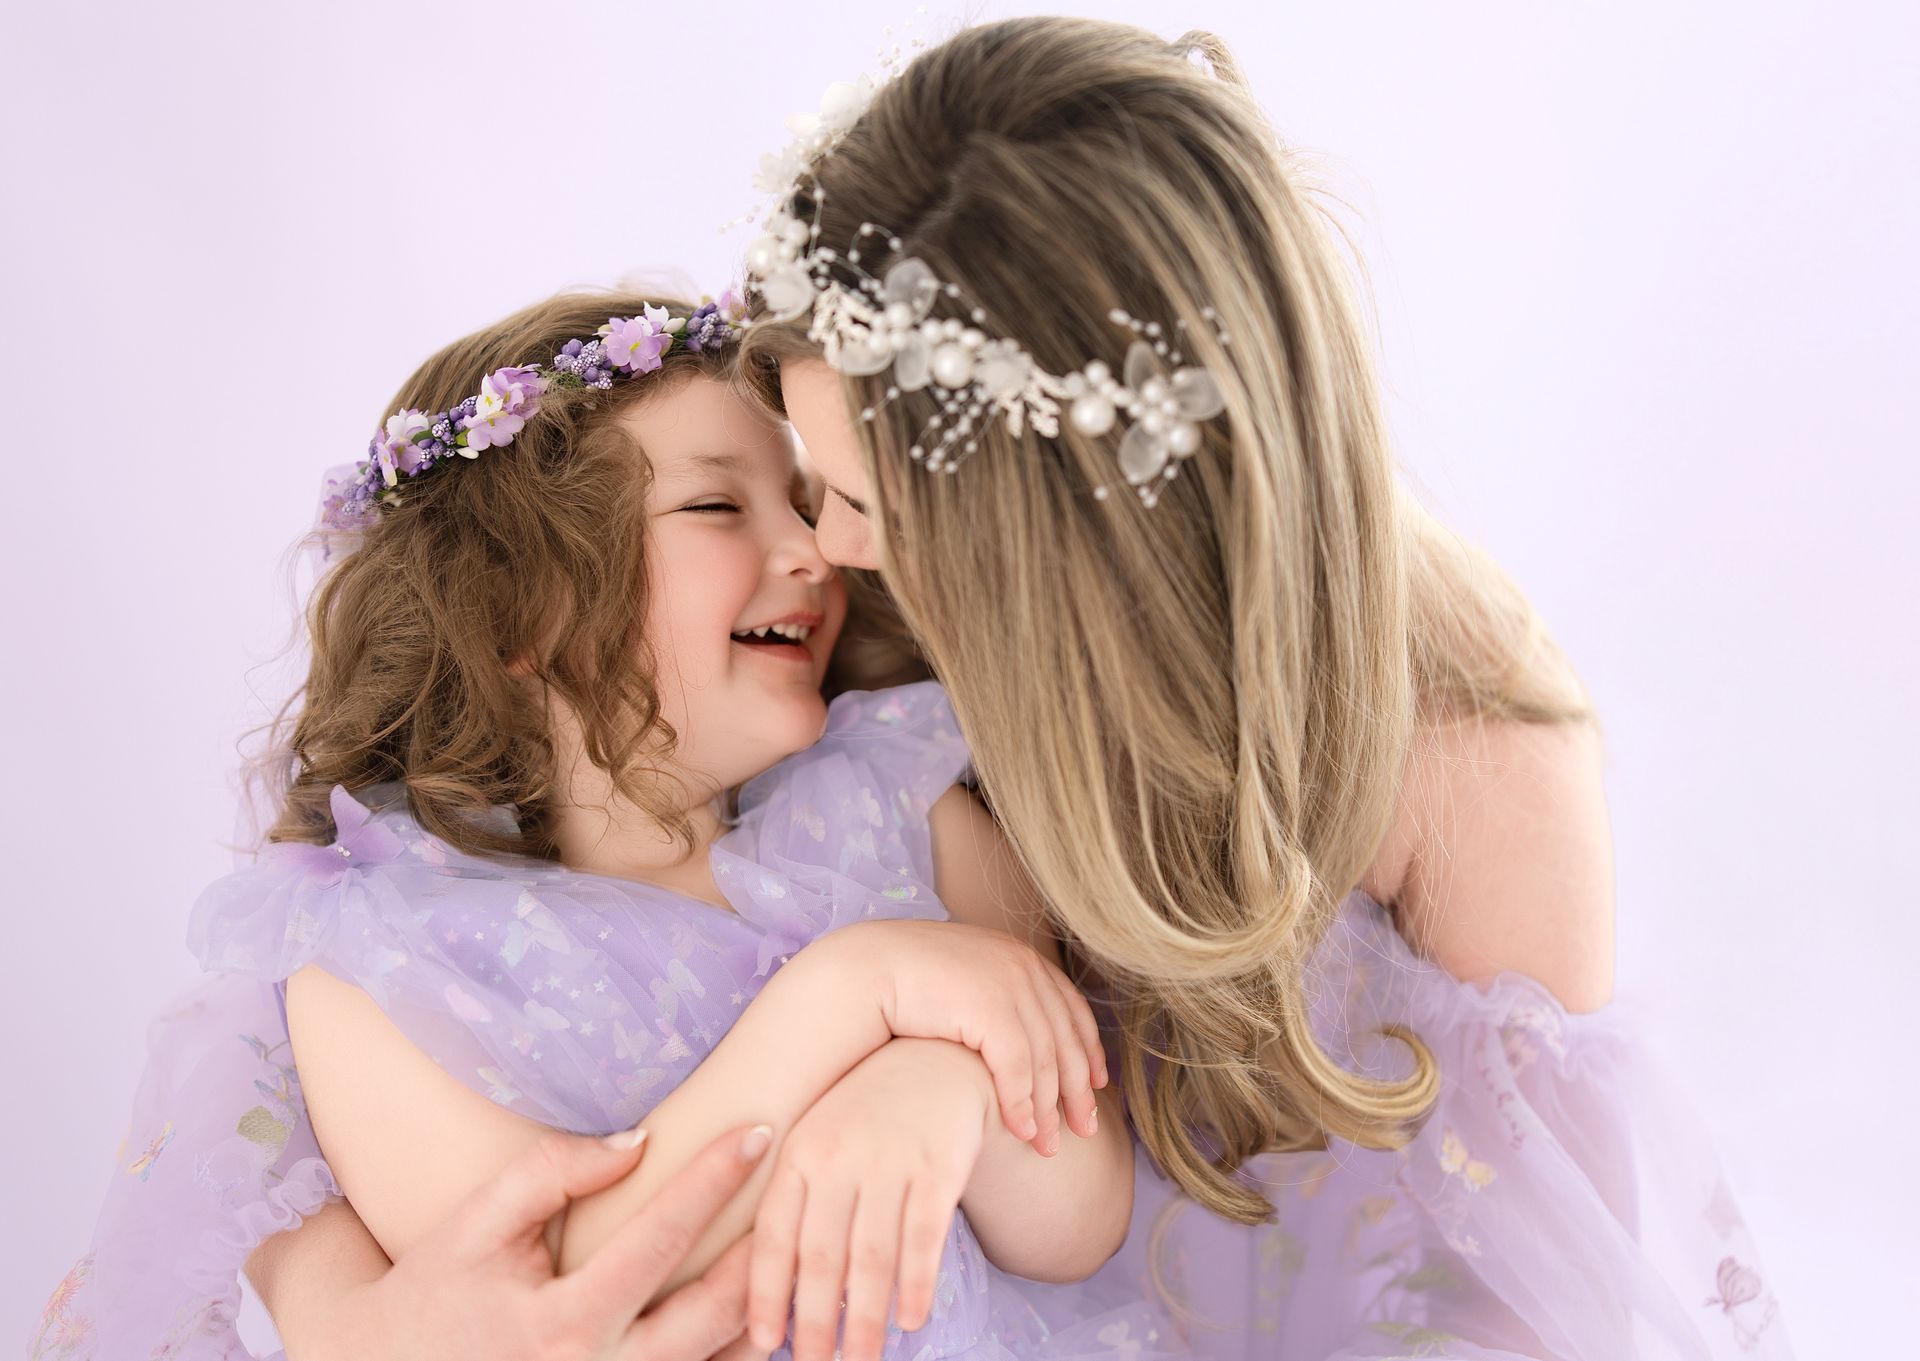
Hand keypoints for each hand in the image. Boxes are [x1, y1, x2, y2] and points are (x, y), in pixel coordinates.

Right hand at [285, 1124, 774, 1360]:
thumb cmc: (433, 1291)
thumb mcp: (477, 1222)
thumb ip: (554, 1174)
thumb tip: (641, 1141)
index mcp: (564, 1324)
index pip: (662, 1238)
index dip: (715, 1178)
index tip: (761, 1127)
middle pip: (717, 1315)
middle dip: (767, 1250)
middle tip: (801, 1187)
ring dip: (763, 1308)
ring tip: (796, 1241)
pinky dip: (733, 1350)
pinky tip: (758, 1305)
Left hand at [747, 1039, 992, 1360]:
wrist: (937, 1057)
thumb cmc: (868, 1116)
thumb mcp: (821, 1142)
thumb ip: (800, 1204)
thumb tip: (781, 1293)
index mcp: (800, 1152)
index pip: (775, 1235)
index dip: (767, 1293)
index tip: (765, 1342)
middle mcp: (840, 1155)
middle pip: (821, 1256)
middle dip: (815, 1323)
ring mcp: (890, 1158)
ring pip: (872, 1256)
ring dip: (865, 1319)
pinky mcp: (940, 1163)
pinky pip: (925, 1235)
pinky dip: (917, 1282)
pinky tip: (911, 1320)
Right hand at [810, 918, 1106, 1155]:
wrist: (865, 969)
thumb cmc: (906, 983)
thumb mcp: (966, 986)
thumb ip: (997, 1005)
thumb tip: (1016, 1040)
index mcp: (1021, 958)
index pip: (1071, 1009)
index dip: (1090, 1050)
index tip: (1099, 1085)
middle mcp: (1023, 968)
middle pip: (1066, 1039)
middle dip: (1078, 1091)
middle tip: (1086, 1130)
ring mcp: (1009, 986)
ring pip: (1045, 1061)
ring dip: (1049, 1109)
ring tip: (1049, 1146)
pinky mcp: (989, 1009)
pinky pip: (1018, 1070)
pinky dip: (1021, 1106)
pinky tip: (1022, 1133)